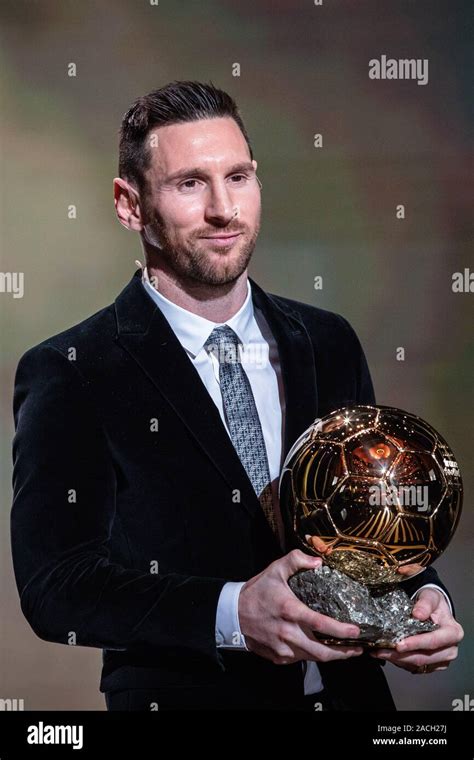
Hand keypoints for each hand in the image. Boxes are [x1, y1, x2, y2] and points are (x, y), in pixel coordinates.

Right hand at [238, 549, 363, 664]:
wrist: (233, 614)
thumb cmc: (257, 591)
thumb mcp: (275, 569)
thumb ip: (296, 560)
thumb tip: (318, 561)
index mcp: (290, 610)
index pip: (321, 624)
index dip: (341, 631)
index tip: (356, 631)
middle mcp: (287, 633)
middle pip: (322, 652)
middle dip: (344, 653)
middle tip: (358, 649)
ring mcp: (282, 648)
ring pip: (313, 658)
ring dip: (331, 656)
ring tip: (345, 651)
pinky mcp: (278, 657)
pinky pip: (300, 659)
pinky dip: (313, 656)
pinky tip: (320, 649)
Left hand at [370, 588, 463, 673]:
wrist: (434, 610)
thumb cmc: (433, 603)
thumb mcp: (431, 597)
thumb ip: (425, 603)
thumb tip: (418, 614)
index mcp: (453, 633)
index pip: (434, 641)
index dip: (416, 644)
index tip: (399, 644)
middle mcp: (450, 650)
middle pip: (424, 657)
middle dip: (401, 656)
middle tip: (382, 650)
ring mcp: (441, 660)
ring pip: (417, 665)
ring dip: (397, 660)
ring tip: (379, 652)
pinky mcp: (431, 665)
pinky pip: (414, 668)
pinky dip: (399, 662)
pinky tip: (386, 654)